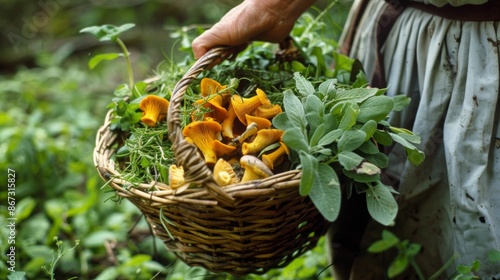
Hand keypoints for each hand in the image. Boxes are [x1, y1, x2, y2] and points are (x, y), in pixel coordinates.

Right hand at [192, 0, 315, 58]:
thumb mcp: (219, 32)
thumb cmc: (244, 21)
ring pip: (231, 52)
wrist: (273, 13)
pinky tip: (245, 50)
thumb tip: (197, 60)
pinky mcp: (254, 41)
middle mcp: (227, 35)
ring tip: (235, 53)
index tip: (216, 62)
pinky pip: (245, 51)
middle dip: (220, 59)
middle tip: (227, 56)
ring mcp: (241, 37)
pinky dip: (243, 54)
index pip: (205, 51)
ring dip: (231, 57)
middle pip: (218, 53)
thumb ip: (203, 44)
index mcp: (217, 33)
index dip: (208, 59)